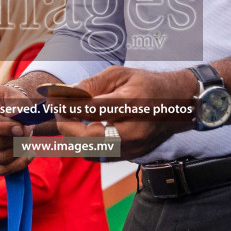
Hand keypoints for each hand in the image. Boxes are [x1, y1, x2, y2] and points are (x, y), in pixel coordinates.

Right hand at [0, 82, 41, 175]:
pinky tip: (28, 156)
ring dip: (19, 150)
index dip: (4, 127)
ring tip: (28, 139)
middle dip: (17, 139)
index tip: (21, 129)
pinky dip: (17, 165)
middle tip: (29, 131)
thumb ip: (17, 105)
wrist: (6, 108)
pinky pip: (0, 169)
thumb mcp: (15, 95)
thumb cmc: (9, 100)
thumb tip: (17, 121)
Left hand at [55, 66, 197, 160]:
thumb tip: (64, 95)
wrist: (177, 103)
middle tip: (60, 113)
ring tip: (71, 119)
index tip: (53, 100)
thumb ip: (91, 84)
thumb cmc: (147, 85)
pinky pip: (100, 156)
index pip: (91, 109)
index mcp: (132, 103)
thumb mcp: (120, 74)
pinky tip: (85, 129)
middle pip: (88, 138)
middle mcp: (134, 129)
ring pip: (91, 151)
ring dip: (75, 137)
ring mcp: (134, 146)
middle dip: (67, 126)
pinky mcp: (132, 155)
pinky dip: (87, 144)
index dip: (67, 106)